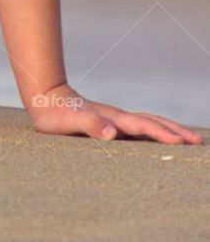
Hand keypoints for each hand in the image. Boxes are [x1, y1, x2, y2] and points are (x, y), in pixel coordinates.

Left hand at [28, 83, 203, 144]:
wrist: (46, 98)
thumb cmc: (54, 115)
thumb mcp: (67, 122)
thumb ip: (88, 125)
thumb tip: (112, 133)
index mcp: (112, 119)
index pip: (143, 127)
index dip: (162, 134)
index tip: (181, 142)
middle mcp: (119, 118)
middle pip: (154, 123)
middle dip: (176, 132)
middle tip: (198, 142)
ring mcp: (117, 120)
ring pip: (150, 123)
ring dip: (170, 130)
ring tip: (189, 139)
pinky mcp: (112, 124)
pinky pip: (141, 128)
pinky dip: (157, 131)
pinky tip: (160, 137)